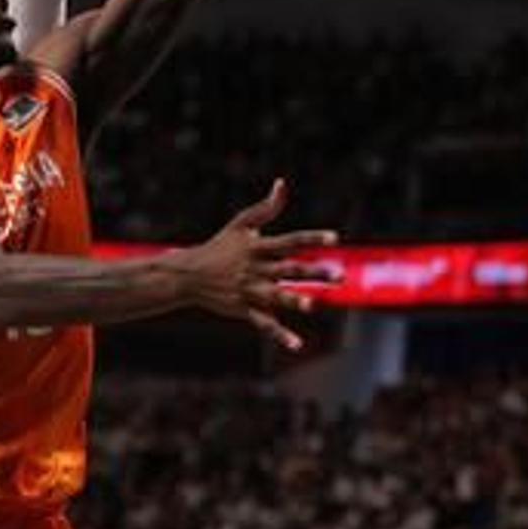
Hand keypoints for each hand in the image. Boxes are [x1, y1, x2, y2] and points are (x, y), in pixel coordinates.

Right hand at [171, 179, 337, 352]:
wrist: (189, 275)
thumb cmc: (220, 247)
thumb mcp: (241, 224)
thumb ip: (266, 208)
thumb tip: (282, 183)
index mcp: (258, 247)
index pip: (290, 241)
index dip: (311, 239)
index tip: (334, 238)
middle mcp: (255, 269)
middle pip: (288, 269)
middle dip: (312, 273)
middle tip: (338, 276)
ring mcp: (249, 290)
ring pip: (274, 296)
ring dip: (292, 301)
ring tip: (311, 305)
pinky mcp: (243, 309)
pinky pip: (263, 324)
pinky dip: (279, 335)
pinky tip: (297, 345)